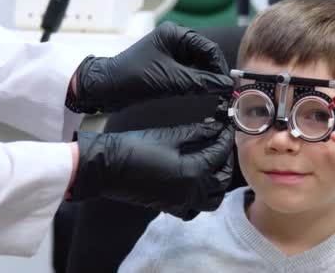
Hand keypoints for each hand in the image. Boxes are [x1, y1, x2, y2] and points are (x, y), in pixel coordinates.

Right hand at [70, 122, 234, 219]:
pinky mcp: (170, 207)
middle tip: (222, 145)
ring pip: (212, 199)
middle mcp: (191, 192)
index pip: (219, 154)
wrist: (107, 167)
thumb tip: (215, 126)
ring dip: (218, 183)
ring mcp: (181, 202)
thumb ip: (198, 131)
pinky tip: (197, 184)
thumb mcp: (170, 135)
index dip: (225, 138)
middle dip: (226, 161)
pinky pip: (194, 209)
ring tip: (213, 165)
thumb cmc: (135, 148)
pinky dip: (201, 199)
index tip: (227, 128)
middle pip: (222, 180)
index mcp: (193, 172)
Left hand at [73, 22, 232, 112]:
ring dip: (206, 79)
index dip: (220, 66)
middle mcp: (174, 40)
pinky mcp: (166, 67)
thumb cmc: (132, 77)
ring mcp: (170, 54)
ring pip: (198, 66)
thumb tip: (225, 85)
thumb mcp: (171, 80)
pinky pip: (188, 73)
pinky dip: (196, 83)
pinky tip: (201, 92)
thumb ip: (201, 82)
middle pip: (205, 56)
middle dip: (214, 73)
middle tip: (224, 91)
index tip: (228, 83)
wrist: (105, 88)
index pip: (208, 47)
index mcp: (175, 34)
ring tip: (215, 93)